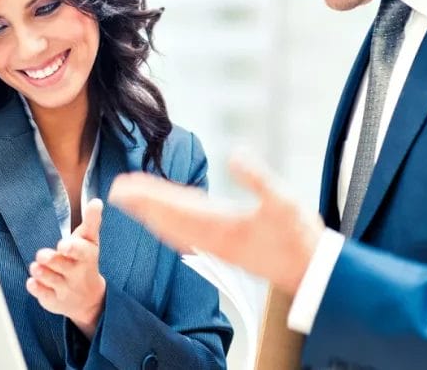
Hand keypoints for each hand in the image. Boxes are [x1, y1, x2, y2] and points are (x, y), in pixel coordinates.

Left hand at [26, 198, 106, 337]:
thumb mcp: (90, 242)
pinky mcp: (54, 301)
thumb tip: (96, 201)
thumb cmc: (86, 262)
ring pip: (50, 280)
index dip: (72, 248)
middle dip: (50, 259)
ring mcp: (65, 289)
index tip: (63, 245)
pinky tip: (32, 282)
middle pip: (61, 266)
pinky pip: (43, 295)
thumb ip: (91, 221)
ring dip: (41, 272)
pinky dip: (36, 288)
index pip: (81, 251)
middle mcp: (77, 274)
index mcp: (86, 257)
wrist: (91, 299)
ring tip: (36, 267)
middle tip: (41, 255)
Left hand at [109, 158, 323, 293]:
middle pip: (167, 219)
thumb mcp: (284, 201)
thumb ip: (259, 178)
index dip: (147, 196)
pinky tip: (166, 223)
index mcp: (220, 226)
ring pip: (175, 229)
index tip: (124, 187)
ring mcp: (217, 245)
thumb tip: (237, 153)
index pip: (174, 207)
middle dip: (141, 205)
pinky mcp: (225, 249)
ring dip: (152, 215)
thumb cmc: (299, 237)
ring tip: (133, 204)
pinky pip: (188, 237)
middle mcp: (212, 238)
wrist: (311, 274)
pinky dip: (171, 227)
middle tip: (115, 191)